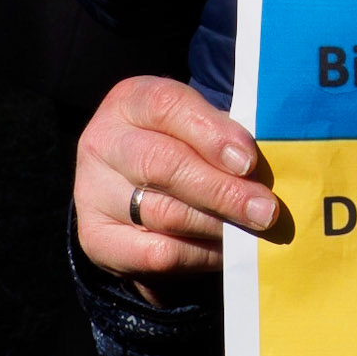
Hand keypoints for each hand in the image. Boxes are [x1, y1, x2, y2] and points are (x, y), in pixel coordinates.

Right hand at [75, 76, 278, 306]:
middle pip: (164, 165)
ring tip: (253, 230)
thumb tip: (259, 174)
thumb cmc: (188, 146)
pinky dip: (199, 254)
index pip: (168, 107)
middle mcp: (102, 141)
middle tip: (265, 210)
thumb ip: (226, 139)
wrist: (142, 187)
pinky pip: (155, 252)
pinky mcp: (96, 238)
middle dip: (222, 190)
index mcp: (132, 101)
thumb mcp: (202, 126)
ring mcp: (91, 191)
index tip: (248, 162)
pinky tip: (225, 249)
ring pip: (163, 212)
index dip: (212, 134)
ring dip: (216, 225)